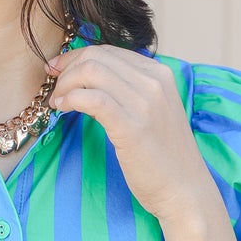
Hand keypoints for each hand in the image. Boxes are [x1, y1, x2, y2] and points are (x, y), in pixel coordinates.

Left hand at [46, 45, 210, 228]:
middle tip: (54, 88)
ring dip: (65, 84)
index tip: (58, 69)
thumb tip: (90, 82)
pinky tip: (63, 109)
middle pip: (97, 57)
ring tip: (57, 102)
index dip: (77, 57)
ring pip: (92, 72)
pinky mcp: (132, 127)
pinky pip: (93, 99)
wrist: (185, 190)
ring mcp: (145, 103)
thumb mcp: (152, 112)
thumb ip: (129, 92)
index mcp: (159, 73)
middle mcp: (154, 82)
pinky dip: (71, 99)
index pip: (109, 50)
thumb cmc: (164, 157)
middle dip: (67, 69)